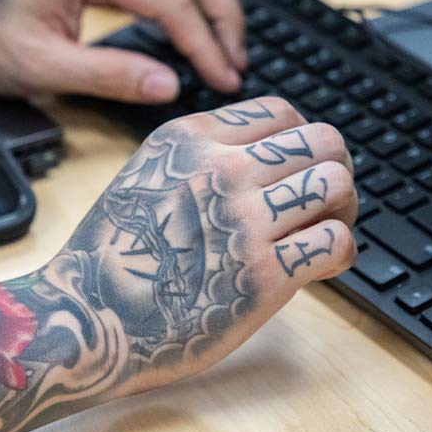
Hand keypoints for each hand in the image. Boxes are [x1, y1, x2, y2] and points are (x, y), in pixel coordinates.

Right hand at [21, 97, 357, 407]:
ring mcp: (243, 222)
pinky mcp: (263, 276)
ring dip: (345, 208)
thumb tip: (267, 155)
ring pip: (337, 182)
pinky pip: (336, 241)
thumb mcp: (146, 174)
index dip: (301, 139)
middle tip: (326, 201)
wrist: (87, 320)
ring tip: (328, 230)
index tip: (299, 167)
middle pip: (321, 139)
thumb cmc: (115, 257)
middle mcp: (221, 170)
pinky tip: (324, 266)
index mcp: (191, 139)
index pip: (281, 111)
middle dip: (333, 168)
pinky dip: (342, 252)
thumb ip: (202, 155)